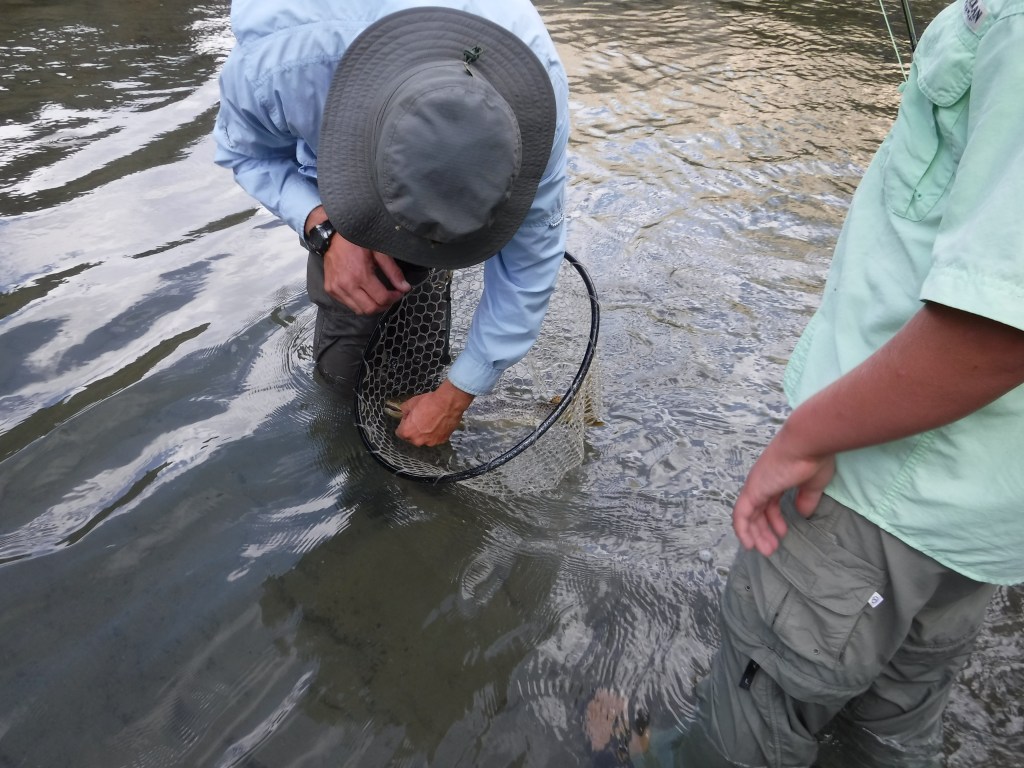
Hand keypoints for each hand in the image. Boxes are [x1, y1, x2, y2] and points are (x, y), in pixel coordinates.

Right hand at [304, 205, 410, 313]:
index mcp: (360, 275)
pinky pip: (348, 305)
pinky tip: (364, 293)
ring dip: (371, 307)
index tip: (399, 293)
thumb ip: (393, 272)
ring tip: (378, 297)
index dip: (394, 298)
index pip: (381, 298)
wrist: (333, 236)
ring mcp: (336, 289)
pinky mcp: (330, 289)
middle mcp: (346, 285)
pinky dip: (359, 303)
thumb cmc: (358, 241)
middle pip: (370, 309)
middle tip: (390, 297)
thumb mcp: (379, 253)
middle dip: (384, 306)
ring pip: (358, 310)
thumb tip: (406, 288)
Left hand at [395, 380, 474, 445]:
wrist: (448, 403)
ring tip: (431, 422)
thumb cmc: (428, 402)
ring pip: (424, 439)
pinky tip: (439, 424)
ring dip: (425, 433)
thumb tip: (405, 413)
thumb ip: (404, 410)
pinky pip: (435, 438)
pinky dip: (436, 433)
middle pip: (412, 438)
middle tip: (421, 419)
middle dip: (414, 430)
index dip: (404, 425)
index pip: (399, 433)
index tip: (409, 419)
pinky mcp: (442, 441)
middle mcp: (418, 441)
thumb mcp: (411, 402)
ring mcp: (431, 442)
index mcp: (407, 432)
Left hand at [732, 424, 834, 556]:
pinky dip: (742, 530)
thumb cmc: (814, 459)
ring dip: (756, 534)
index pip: (770, 502)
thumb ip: (807, 499)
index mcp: (777, 478)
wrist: (807, 443)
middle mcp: (763, 481)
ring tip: (766, 550)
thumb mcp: (813, 484)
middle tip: (771, 548)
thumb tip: (803, 514)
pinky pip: (741, 514)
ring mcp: (756, 485)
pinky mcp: (752, 490)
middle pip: (758, 510)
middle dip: (764, 530)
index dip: (774, 519)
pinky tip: (749, 544)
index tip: (782, 533)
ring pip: (749, 515)